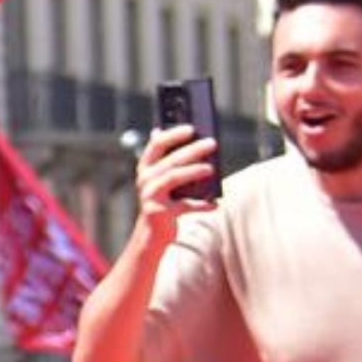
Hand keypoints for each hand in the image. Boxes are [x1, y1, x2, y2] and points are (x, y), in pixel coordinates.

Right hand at [132, 122, 218, 242]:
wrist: (151, 234)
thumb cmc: (165, 200)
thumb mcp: (166, 179)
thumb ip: (174, 160)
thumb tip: (198, 139)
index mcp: (146, 167)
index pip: (157, 144)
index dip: (174, 134)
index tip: (192, 128)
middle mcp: (145, 179)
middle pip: (171, 159)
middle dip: (193, 150)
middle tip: (212, 143)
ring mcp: (150, 196)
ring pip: (174, 177)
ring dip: (194, 171)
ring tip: (212, 169)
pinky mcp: (159, 212)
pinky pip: (184, 205)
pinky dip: (201, 205)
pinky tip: (215, 204)